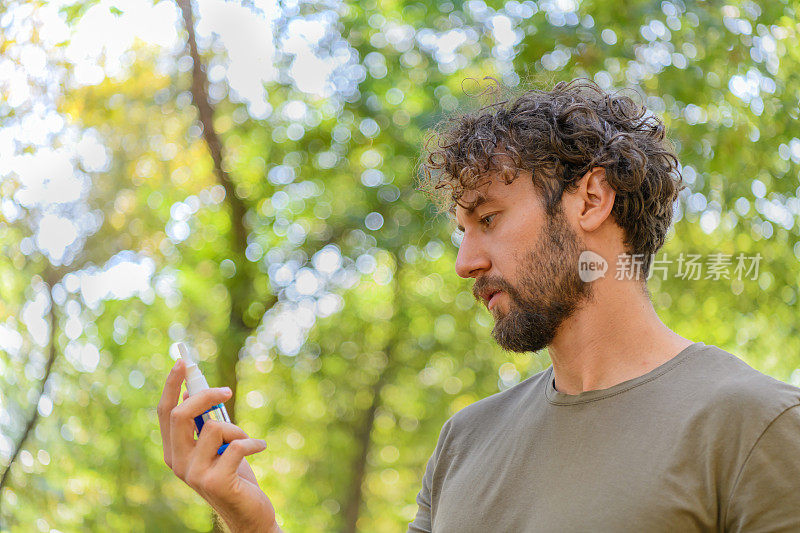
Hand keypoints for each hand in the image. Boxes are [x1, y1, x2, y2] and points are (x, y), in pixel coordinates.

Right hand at [158, 359, 280, 532]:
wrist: (249, 514)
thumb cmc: (234, 475)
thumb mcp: (217, 446)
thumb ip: (206, 423)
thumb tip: (197, 389)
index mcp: (173, 451)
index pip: (165, 412)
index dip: (172, 386)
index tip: (183, 362)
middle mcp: (177, 463)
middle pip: (180, 414)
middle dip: (206, 396)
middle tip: (227, 391)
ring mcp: (193, 474)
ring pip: (213, 427)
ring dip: (237, 428)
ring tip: (247, 440)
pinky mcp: (215, 482)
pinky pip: (236, 445)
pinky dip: (253, 442)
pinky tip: (260, 449)